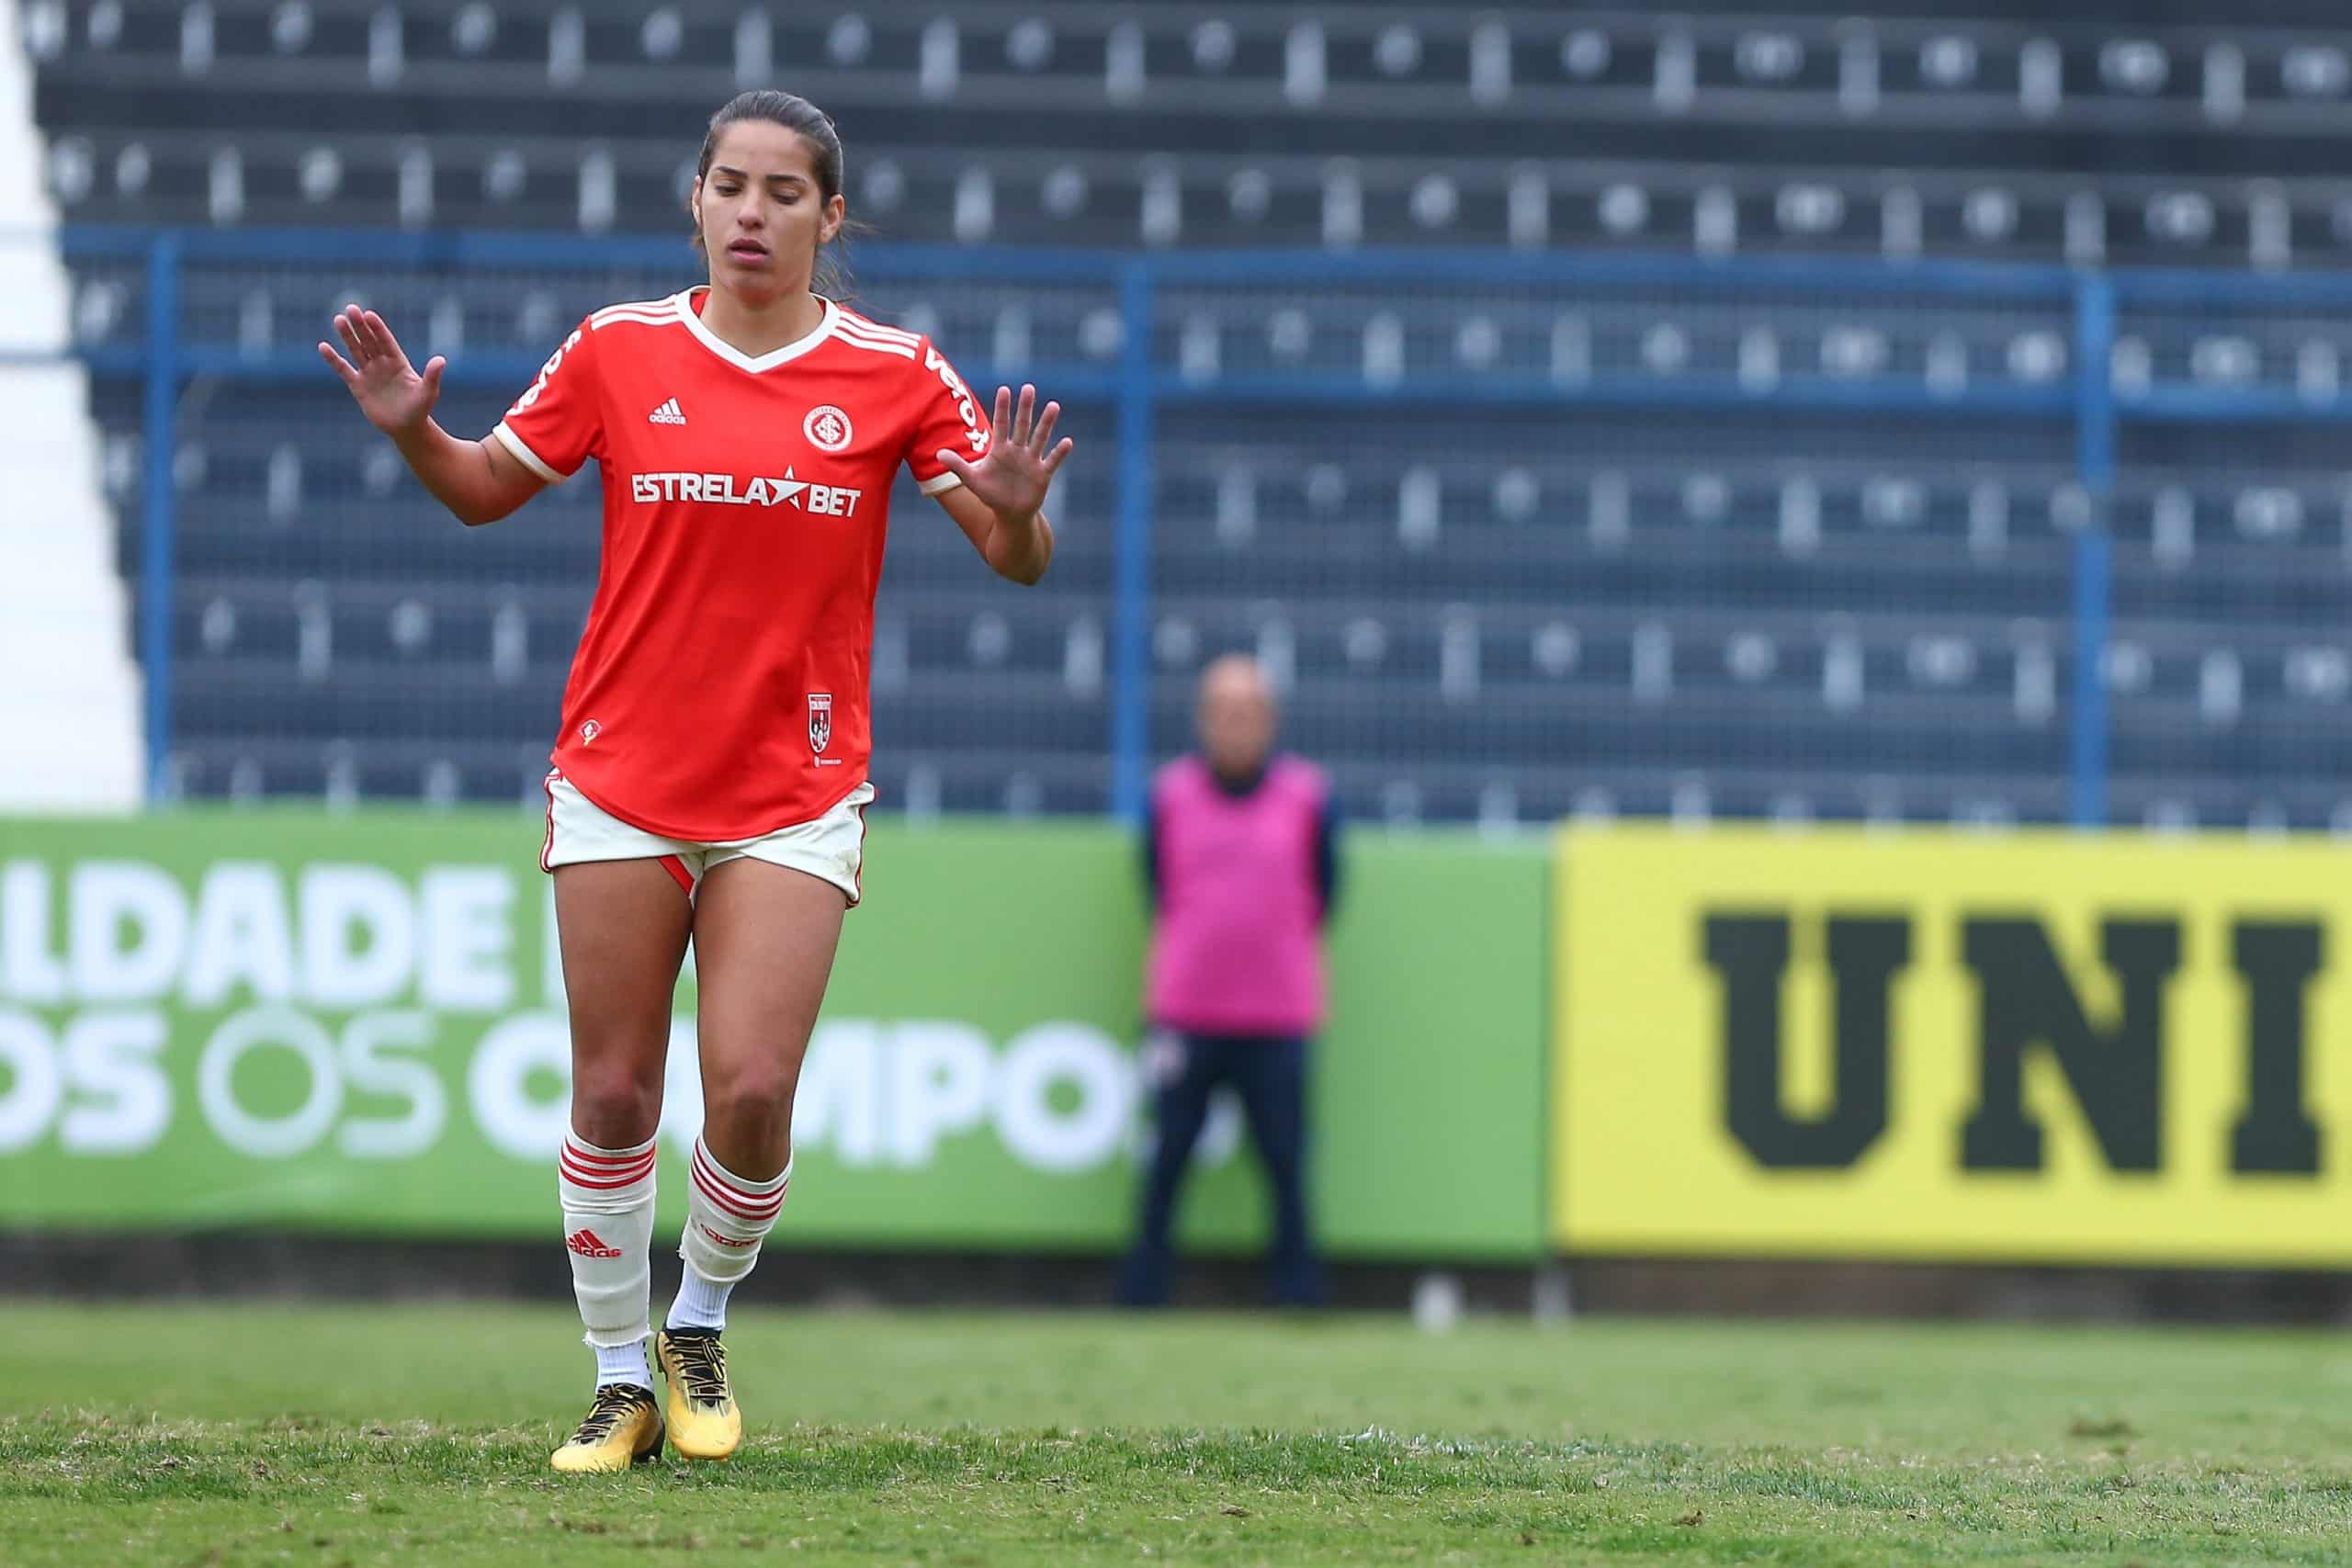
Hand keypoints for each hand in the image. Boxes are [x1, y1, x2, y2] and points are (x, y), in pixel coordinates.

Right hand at [318, 305, 444, 438]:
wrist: (406, 428)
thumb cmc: (420, 409)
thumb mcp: (428, 392)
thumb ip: (432, 376)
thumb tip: (441, 360)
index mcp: (399, 363)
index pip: (386, 341)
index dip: (378, 329)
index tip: (369, 314)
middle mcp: (382, 364)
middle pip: (369, 341)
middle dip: (361, 326)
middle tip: (351, 308)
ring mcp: (369, 373)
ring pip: (356, 350)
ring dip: (347, 336)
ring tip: (339, 319)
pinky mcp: (358, 386)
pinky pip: (344, 370)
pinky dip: (334, 359)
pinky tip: (323, 346)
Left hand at [935, 383, 1072, 520]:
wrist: (1010, 514)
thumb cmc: (990, 494)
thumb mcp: (972, 480)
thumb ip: (958, 465)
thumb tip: (939, 453)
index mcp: (1000, 449)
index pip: (1001, 423)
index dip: (1003, 407)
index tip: (1005, 389)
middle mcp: (1017, 450)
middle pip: (1022, 425)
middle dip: (1025, 407)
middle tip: (1029, 388)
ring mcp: (1031, 461)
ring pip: (1039, 438)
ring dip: (1046, 423)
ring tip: (1054, 406)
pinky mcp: (1042, 474)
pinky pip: (1053, 461)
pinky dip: (1060, 453)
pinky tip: (1067, 441)